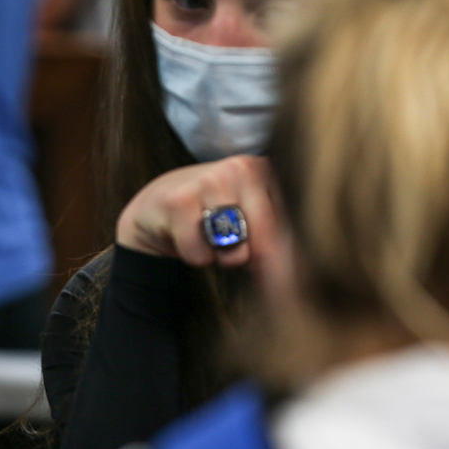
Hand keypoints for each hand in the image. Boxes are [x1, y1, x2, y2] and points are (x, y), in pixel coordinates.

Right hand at [116, 156, 284, 270]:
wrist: (154, 208)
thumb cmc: (209, 216)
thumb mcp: (249, 220)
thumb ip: (276, 242)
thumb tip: (294, 280)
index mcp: (264, 170)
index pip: (289, 229)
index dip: (283, 262)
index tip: (281, 279)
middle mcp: (240, 168)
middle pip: (265, 243)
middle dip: (249, 258)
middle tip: (228, 245)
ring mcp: (209, 179)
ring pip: (234, 251)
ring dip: (219, 257)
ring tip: (206, 237)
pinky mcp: (177, 200)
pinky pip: (200, 255)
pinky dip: (194, 256)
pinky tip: (183, 235)